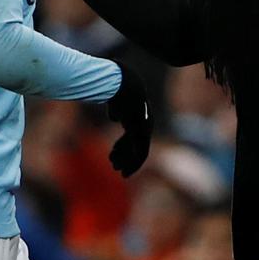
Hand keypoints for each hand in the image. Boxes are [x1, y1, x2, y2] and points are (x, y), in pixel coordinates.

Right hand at [106, 61, 153, 176]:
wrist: (125, 87)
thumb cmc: (117, 91)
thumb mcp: (115, 103)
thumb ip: (116, 111)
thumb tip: (115, 118)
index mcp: (138, 116)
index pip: (131, 134)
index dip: (122, 145)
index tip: (112, 153)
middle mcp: (145, 124)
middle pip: (135, 144)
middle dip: (124, 154)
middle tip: (114, 165)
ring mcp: (146, 130)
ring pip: (139, 151)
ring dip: (127, 161)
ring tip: (116, 168)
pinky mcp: (144, 136)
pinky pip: (140, 154)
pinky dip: (133, 165)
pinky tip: (125, 172)